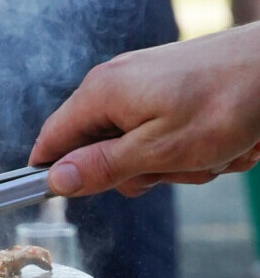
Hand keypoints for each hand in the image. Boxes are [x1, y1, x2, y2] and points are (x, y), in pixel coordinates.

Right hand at [29, 24, 259, 197]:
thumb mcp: (159, 150)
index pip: (51, 141)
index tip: (84, 195)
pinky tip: (224, 138)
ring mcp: (145, 81)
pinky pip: (166, 129)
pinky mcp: (171, 84)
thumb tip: (55, 180)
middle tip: (177, 166)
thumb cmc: (228, 103)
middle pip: (100, 149)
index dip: (59, 174)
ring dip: (177, 161)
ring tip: (213, 150)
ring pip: (140, 144)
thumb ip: (103, 166)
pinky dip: (193, 143)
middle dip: (141, 170)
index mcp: (100, 93)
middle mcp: (115, 82)